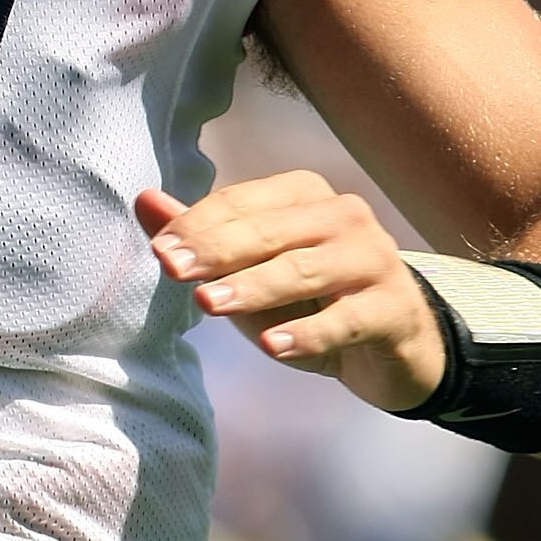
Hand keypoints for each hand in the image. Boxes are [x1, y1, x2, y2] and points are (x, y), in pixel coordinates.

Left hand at [135, 170, 446, 414]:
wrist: (395, 343)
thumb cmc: (313, 301)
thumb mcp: (252, 271)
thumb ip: (203, 238)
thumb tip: (144, 200)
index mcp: (305, 195)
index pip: (242, 203)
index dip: (198, 225)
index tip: (160, 250)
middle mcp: (344, 216)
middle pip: (270, 231)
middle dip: (218, 250)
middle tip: (173, 269)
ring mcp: (374, 259)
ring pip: (305, 271)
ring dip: (254, 288)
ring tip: (211, 304)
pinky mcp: (393, 308)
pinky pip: (345, 320)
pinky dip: (307, 334)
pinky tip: (272, 346)